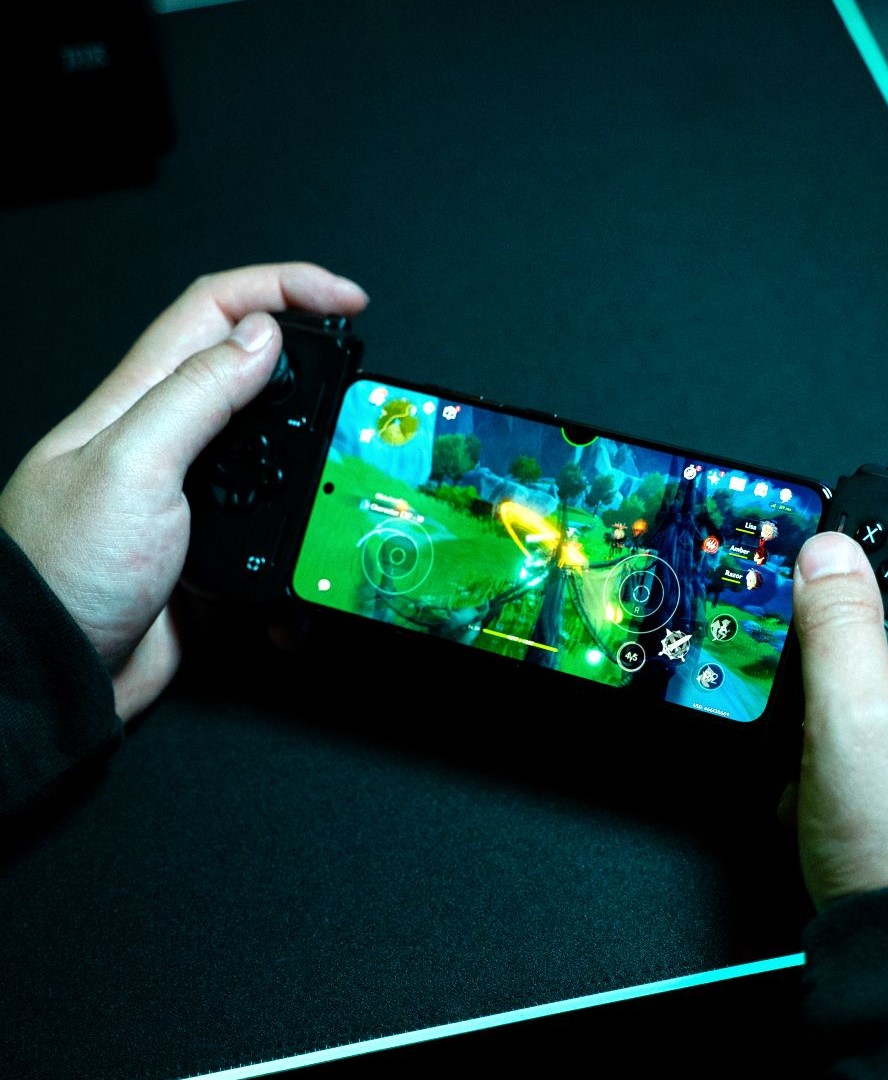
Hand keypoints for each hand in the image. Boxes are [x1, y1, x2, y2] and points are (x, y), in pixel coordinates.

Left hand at [0, 262, 368, 720]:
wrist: (54, 672)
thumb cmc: (64, 569)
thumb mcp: (132, 465)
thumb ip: (198, 396)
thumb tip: (263, 336)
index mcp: (143, 398)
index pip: (218, 309)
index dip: (286, 287)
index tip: (349, 301)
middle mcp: (170, 437)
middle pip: (256, 372)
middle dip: (317, 368)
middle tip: (363, 384)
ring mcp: (195, 494)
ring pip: (279, 454)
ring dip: (320, 463)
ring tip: (352, 475)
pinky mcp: (216, 548)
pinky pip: (278, 532)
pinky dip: (303, 545)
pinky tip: (309, 562)